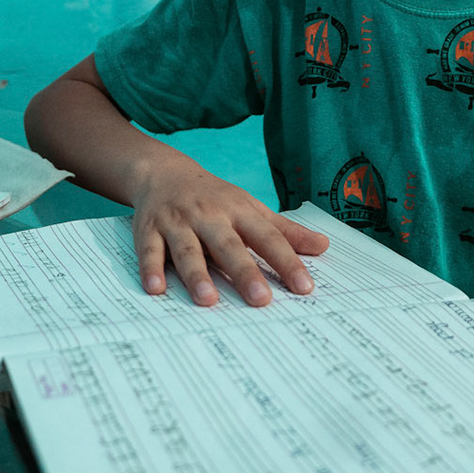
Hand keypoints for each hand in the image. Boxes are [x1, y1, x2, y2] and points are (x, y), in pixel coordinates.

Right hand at [130, 156, 326, 306]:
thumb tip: (324, 246)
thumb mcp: (251, 208)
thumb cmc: (214, 198)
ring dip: (197, 274)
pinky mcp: (149, 229)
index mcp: (238, 212)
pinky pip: (149, 249)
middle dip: (244, 272)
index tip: (304, 287)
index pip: (268, 238)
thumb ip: (284, 231)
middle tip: (260, 300)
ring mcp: (178, 222)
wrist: (163, 172)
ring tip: (208, 300)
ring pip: (188, 250)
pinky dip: (151, 268)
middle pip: (228, 246)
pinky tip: (156, 288)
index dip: (287, 262)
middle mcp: (209, 216)